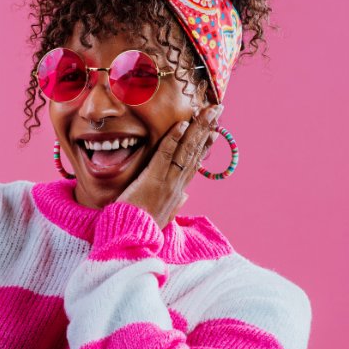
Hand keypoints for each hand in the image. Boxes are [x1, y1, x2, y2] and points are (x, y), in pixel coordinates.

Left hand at [115, 104, 223, 229]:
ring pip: (186, 150)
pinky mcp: (152, 180)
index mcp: (178, 191)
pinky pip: (165, 155)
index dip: (205, 145)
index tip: (214, 130)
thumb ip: (175, 204)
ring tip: (207, 110)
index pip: (194, 163)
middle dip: (207, 129)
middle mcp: (177, 185)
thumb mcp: (163, 216)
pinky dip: (173, 139)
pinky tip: (181, 124)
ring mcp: (167, 182)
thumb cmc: (142, 227)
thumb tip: (185, 196)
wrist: (130, 240)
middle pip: (195, 152)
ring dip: (197, 128)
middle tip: (217, 109)